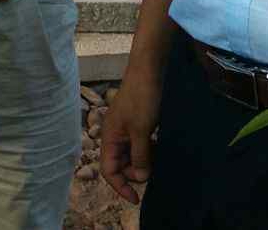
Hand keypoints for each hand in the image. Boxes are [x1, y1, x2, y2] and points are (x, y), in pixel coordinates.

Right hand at [100, 62, 161, 203]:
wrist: (149, 69)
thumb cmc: (142, 98)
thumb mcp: (141, 130)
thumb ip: (139, 156)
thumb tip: (139, 178)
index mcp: (109, 137)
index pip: (108, 170)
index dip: (120, 186)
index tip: (137, 198)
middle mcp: (115, 135)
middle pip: (119, 164)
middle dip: (134, 174)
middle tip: (152, 174)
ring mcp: (126, 128)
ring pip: (131, 155)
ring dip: (143, 162)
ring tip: (157, 161)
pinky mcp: (137, 123)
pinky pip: (140, 145)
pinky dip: (148, 151)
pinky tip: (158, 149)